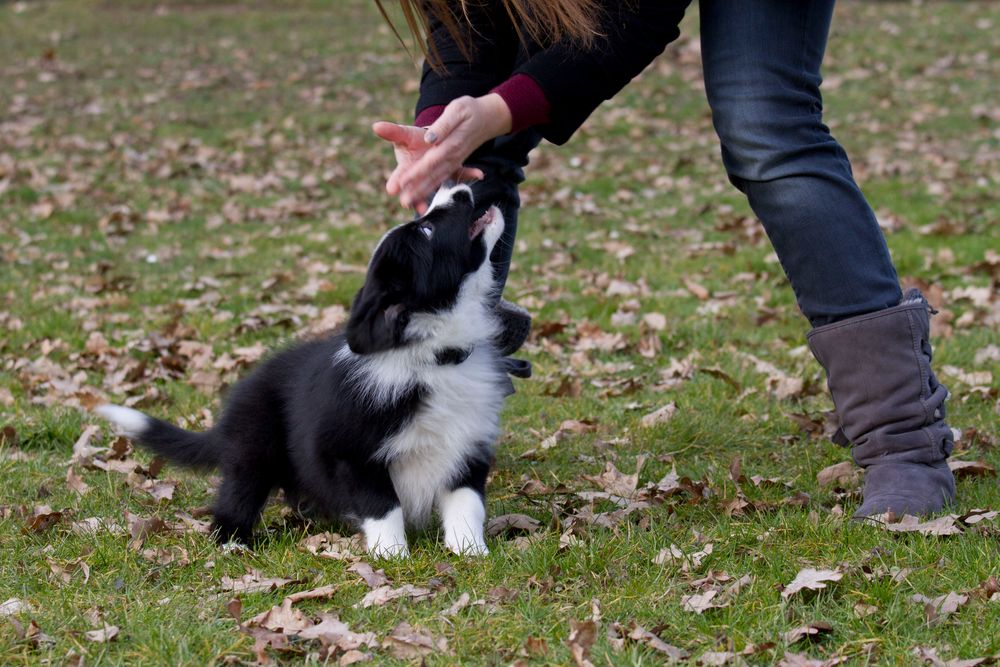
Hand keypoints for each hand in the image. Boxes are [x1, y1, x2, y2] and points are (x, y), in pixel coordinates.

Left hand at [373, 94, 511, 213]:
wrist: (488, 118)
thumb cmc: (470, 110)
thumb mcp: (457, 110)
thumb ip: (443, 125)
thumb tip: (430, 139)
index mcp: (452, 144)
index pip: (432, 160)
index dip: (418, 171)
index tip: (403, 180)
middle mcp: (454, 157)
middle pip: (433, 175)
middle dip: (418, 188)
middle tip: (404, 201)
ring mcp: (455, 162)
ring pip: (437, 180)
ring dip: (423, 193)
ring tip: (409, 204)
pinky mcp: (454, 164)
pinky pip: (442, 179)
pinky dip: (432, 189)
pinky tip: (423, 201)